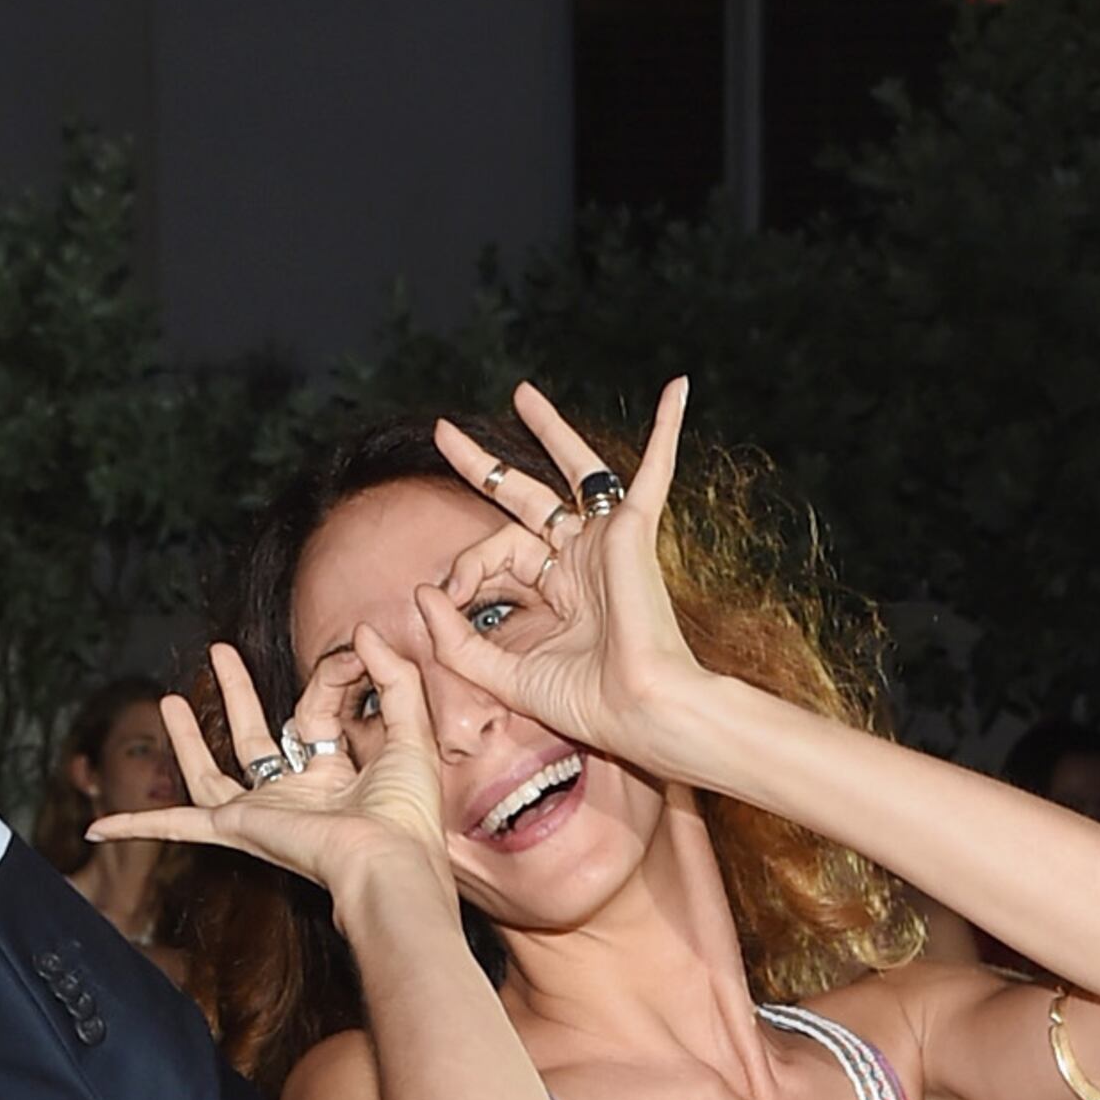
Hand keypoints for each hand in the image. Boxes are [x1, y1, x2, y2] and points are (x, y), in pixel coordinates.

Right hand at [91, 634, 465, 911]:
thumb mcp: (410, 729)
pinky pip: (178, 826)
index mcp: (336, 777)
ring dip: (186, 739)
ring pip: (212, 773)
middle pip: (254, 738)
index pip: (317, 708)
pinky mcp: (238, 828)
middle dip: (235, 692)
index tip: (357, 651)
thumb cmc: (407, 814)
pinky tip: (101, 828)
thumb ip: (393, 678)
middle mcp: (295, 797)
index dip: (337, 672)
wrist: (388, 861)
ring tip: (168, 699)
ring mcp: (263, 814)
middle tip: (219, 653)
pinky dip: (138, 828)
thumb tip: (362, 633)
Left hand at [402, 376, 701, 766]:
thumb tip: (422, 592)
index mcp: (552, 594)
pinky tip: (677, 391)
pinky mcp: (632, 530)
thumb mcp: (500, 675)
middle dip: (483, 466)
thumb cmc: (583, 702)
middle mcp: (577, 562)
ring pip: (573, 471)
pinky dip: (666, 431)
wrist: (636, 707)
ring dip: (548, 429)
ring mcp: (604, 541)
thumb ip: (455, 640)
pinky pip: (654, 471)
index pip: (496, 555)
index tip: (449, 593)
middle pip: (524, 500)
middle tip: (445, 433)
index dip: (464, 567)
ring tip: (520, 394)